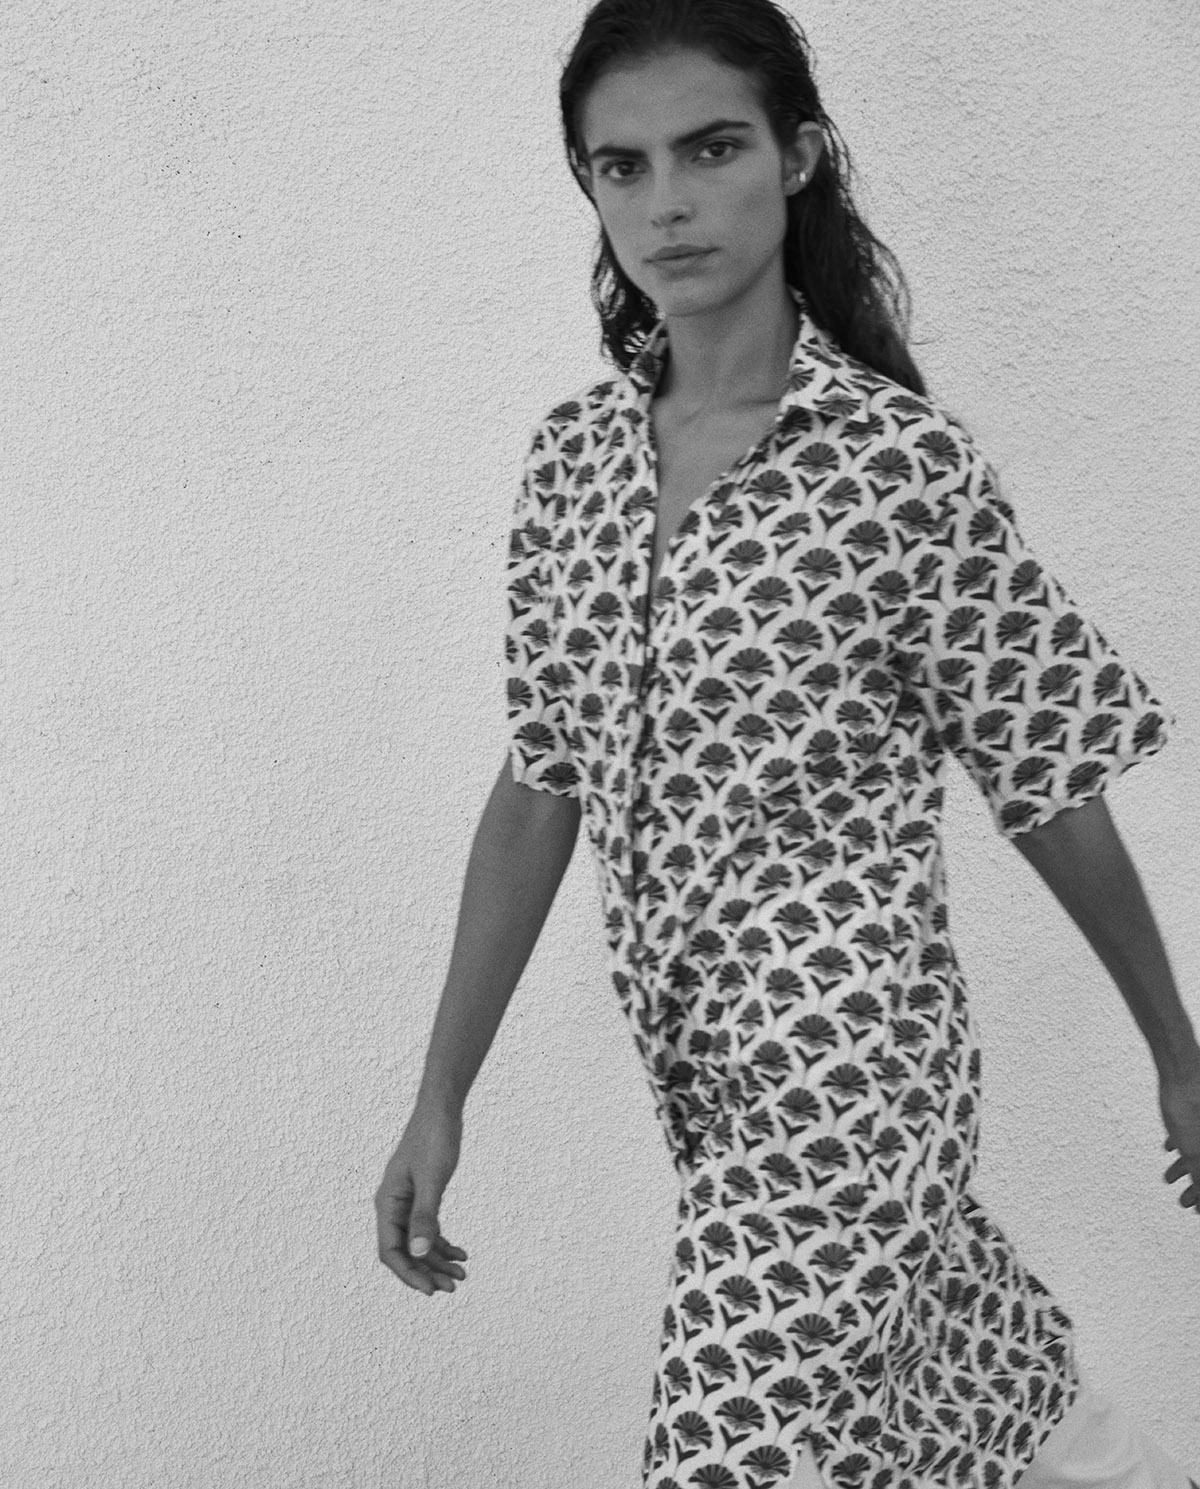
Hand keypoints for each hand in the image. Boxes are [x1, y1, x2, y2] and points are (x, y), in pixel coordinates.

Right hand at [375, 1101, 468, 1295]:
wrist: (441, 1110)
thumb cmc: (433, 1139)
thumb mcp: (432, 1179)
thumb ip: (424, 1216)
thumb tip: (417, 1253)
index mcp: (388, 1203)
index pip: (390, 1252)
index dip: (409, 1274)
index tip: (431, 1290)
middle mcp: (393, 1206)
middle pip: (405, 1252)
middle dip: (428, 1271)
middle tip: (454, 1286)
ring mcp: (406, 1202)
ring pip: (418, 1243)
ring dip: (437, 1260)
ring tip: (462, 1274)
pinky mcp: (421, 1197)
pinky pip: (427, 1229)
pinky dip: (442, 1243)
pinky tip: (460, 1252)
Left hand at [1159, 1068, 1199, 1214]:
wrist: (1183, 1068)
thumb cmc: (1191, 1109)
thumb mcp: (1195, 1153)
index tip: (1197, 1212)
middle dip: (1198, 1189)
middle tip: (1185, 1204)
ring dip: (1187, 1168)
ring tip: (1169, 1178)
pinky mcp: (1198, 1108)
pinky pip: (1196, 1130)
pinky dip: (1184, 1142)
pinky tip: (1169, 1147)